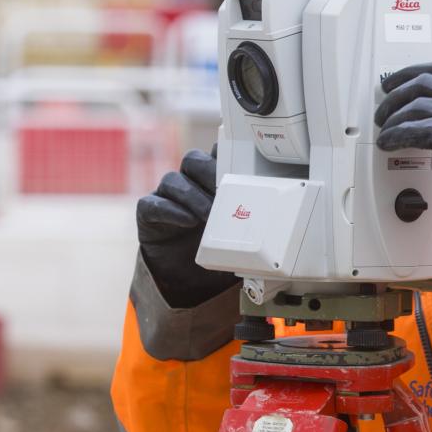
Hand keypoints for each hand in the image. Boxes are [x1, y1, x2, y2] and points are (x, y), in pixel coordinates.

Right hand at [137, 148, 237, 308]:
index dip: (226, 152)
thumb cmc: (218, 248)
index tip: (240, 163)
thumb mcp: (240, 232)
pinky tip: (187, 222)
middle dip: (210, 173)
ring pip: (174, 179)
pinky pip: (154, 203)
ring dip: (193, 196)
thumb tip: (281, 218)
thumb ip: (253, 218)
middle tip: (225, 193)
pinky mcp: (149, 212)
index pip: (218, 153)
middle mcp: (189, 182)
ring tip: (208, 216)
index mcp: (212, 179)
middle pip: (194, 160)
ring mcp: (167, 196)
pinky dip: (170, 210)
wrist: (189, 279)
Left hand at [374, 61, 431, 198]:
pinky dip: (394, 135)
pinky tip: (388, 142)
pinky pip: (408, 129)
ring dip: (393, 118)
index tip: (398, 80)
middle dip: (396, 93)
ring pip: (411, 105)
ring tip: (385, 129)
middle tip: (383, 105)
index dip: (413, 71)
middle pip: (419, 81)